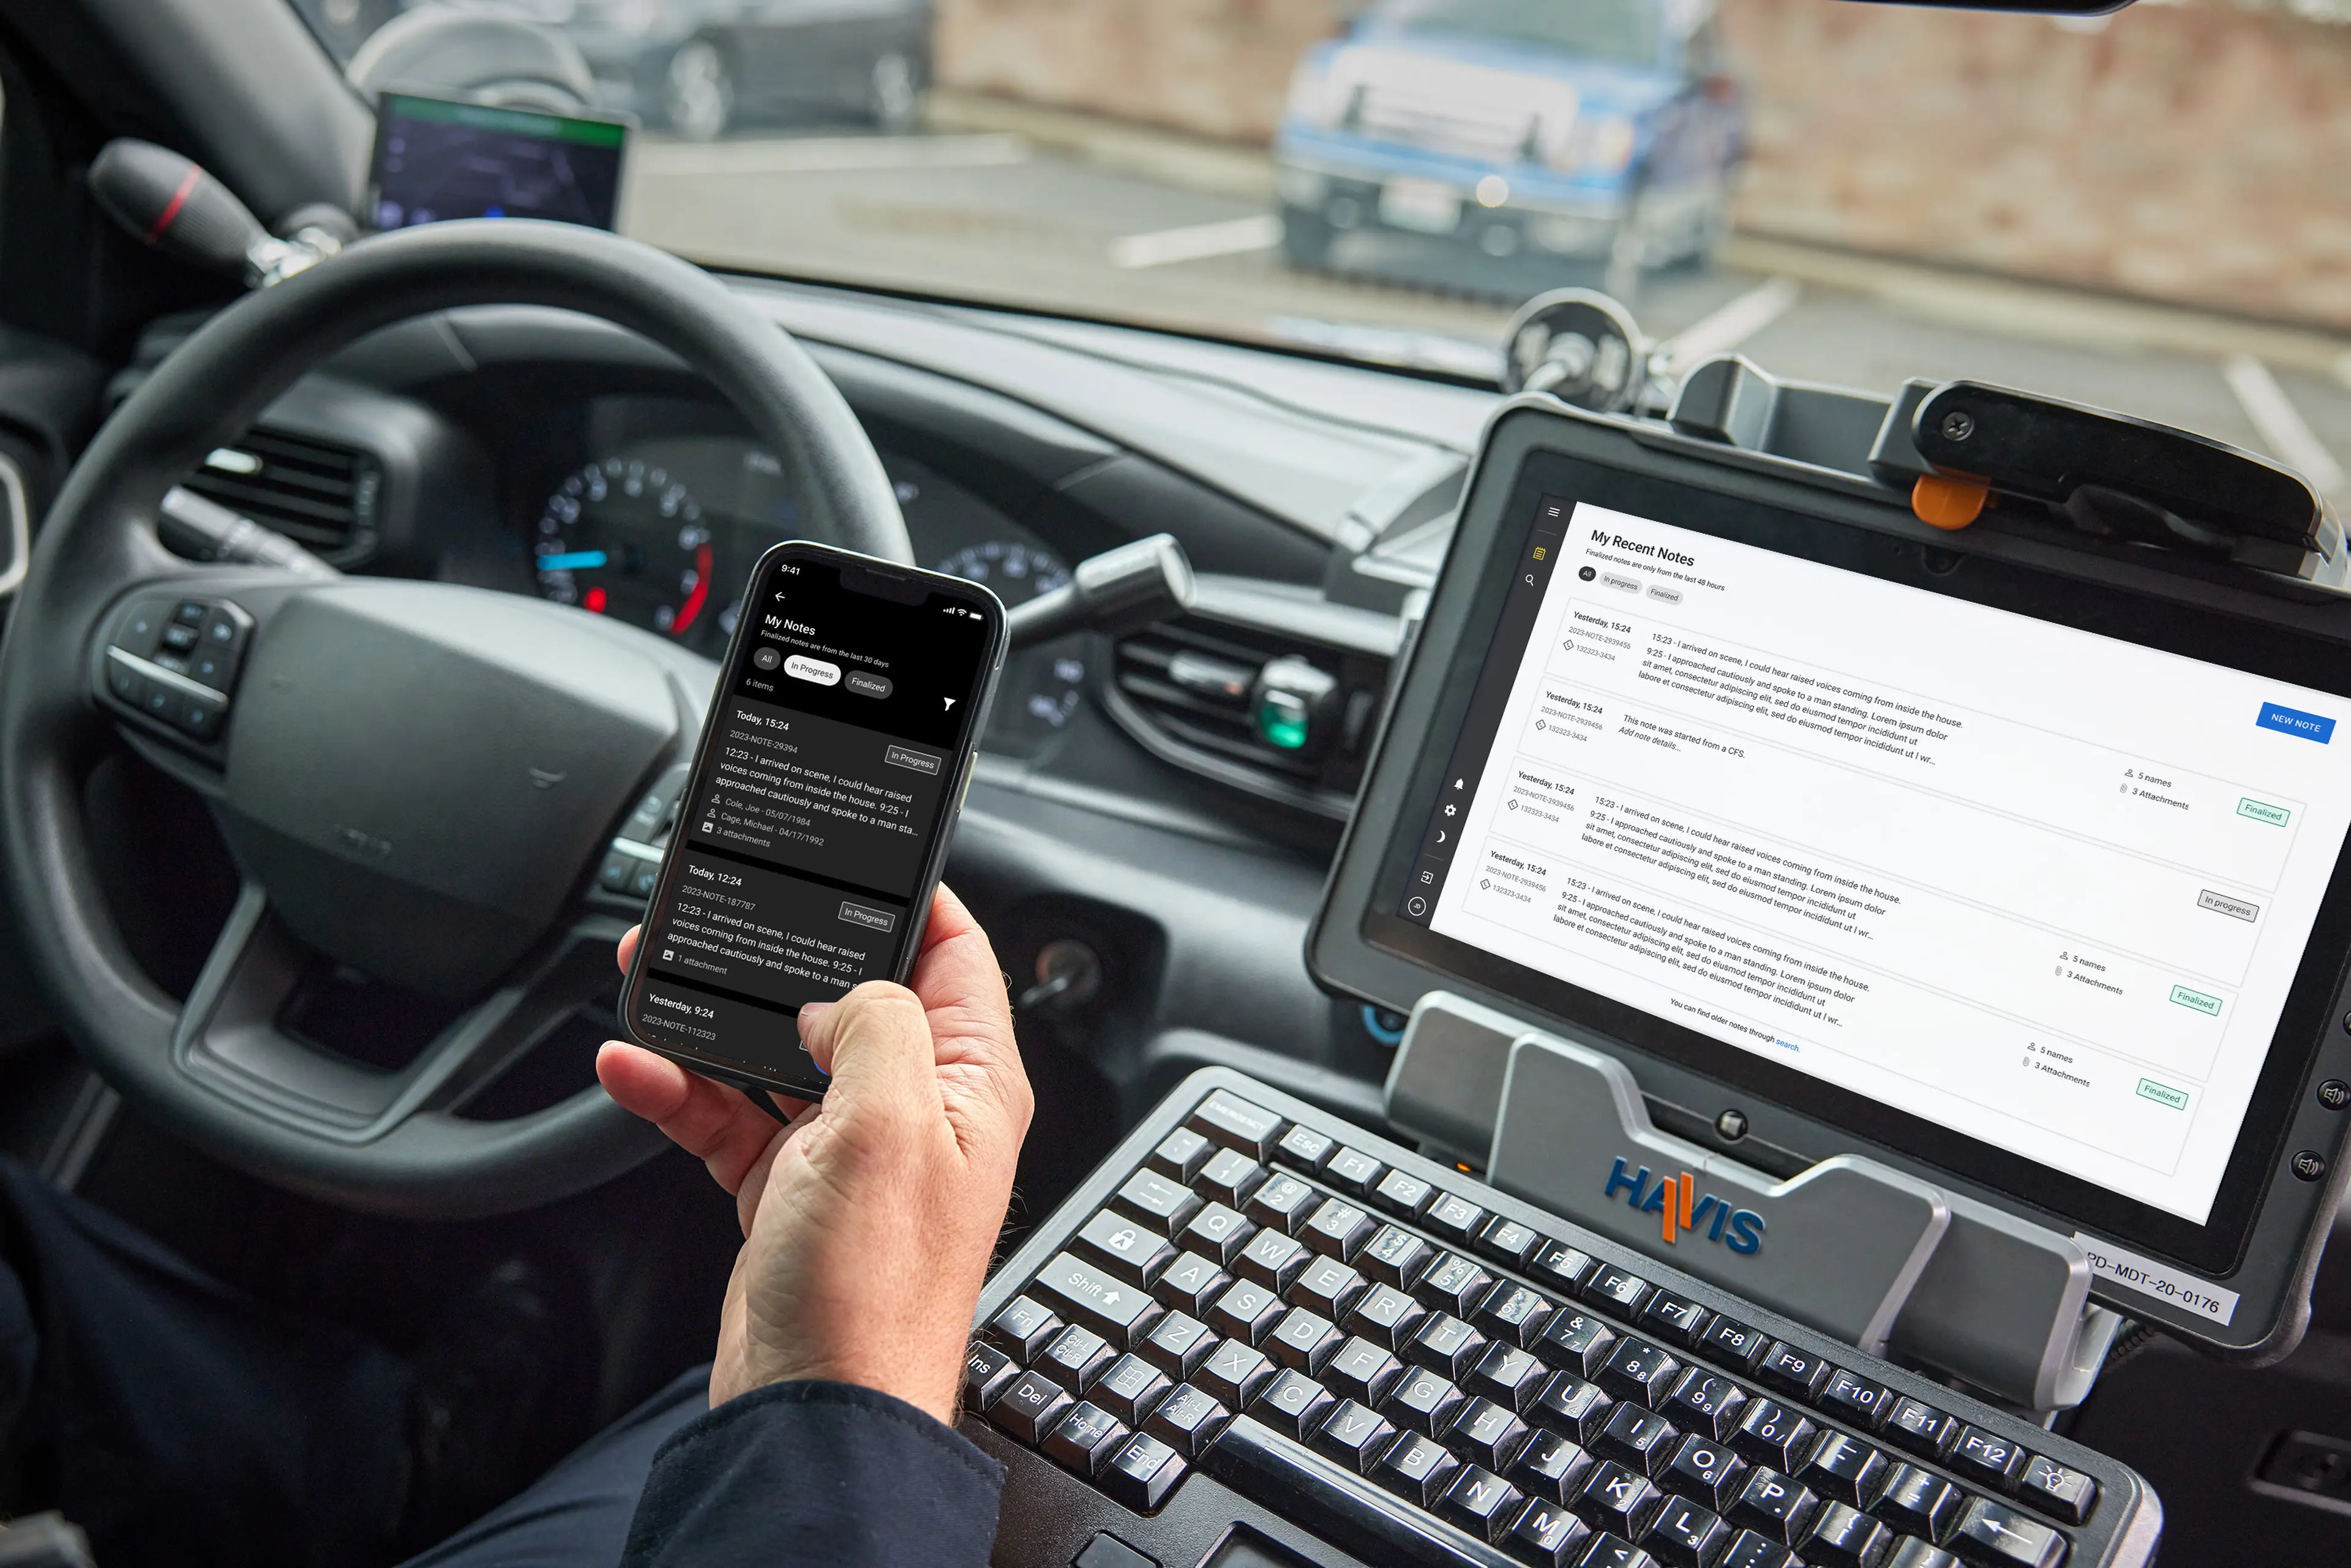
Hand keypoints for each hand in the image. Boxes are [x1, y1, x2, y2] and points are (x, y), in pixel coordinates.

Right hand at [596, 884, 1030, 1423]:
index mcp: (968, 1085)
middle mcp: (913, 1112)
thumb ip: (876, 1025)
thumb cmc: (874, 1292)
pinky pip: (726, 1116)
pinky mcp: (784, 1191)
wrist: (814, 1413)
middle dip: (785, 954)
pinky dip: (679, 1086)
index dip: (912, 897)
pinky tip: (633, 1062)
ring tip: (651, 971)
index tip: (860, 855)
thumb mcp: (888, 1124)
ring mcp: (846, 1152)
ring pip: (776, 1051)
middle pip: (852, 996)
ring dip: (713, 1014)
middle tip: (727, 912)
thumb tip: (841, 994)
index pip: (955, 954)